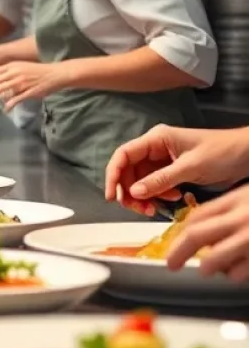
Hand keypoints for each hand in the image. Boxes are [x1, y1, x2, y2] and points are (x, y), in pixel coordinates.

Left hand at [0, 61, 65, 110]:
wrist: (55, 73)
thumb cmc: (38, 70)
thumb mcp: (22, 66)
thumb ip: (11, 71)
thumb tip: (0, 77)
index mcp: (13, 66)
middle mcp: (15, 73)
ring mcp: (21, 83)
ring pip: (1, 90)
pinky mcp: (28, 92)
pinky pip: (15, 100)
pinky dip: (8, 105)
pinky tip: (5, 109)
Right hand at [104, 125, 248, 213]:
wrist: (247, 154)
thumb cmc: (222, 152)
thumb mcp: (190, 167)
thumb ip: (160, 180)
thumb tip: (134, 192)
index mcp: (156, 139)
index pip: (124, 155)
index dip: (114, 175)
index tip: (112, 195)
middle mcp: (155, 148)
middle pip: (129, 170)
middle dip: (130, 191)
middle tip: (139, 209)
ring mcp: (163, 160)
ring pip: (141, 180)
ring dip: (145, 196)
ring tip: (155, 208)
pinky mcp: (172, 170)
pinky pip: (156, 185)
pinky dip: (159, 195)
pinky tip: (172, 199)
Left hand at [166, 186, 248, 279]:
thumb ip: (231, 211)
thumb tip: (207, 230)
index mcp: (236, 200)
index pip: (197, 215)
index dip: (181, 231)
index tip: (174, 242)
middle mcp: (240, 218)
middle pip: (196, 235)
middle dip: (178, 252)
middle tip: (171, 264)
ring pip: (214, 258)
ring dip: (207, 267)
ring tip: (206, 270)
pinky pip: (238, 272)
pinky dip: (233, 275)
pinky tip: (236, 273)